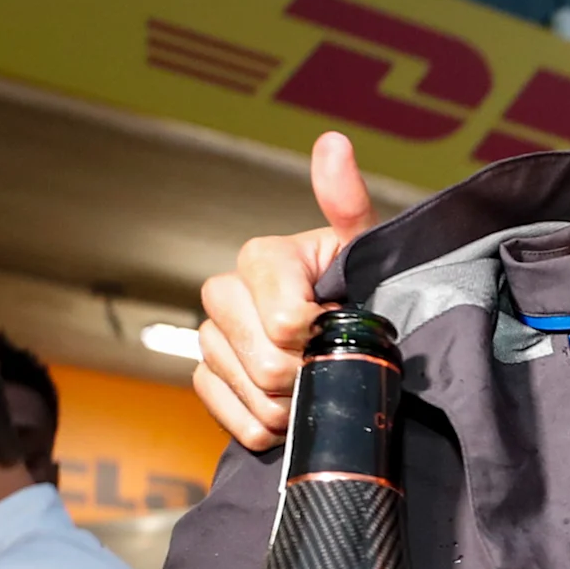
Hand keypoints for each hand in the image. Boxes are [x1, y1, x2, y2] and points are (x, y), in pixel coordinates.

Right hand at [197, 133, 377, 448]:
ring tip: (315, 379)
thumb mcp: (364, 248)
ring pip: (254, 396)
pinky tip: (290, 405)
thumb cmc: (358, 289)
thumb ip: (348, 202)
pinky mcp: (205, 381)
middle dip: (309, 372)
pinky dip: (271, 425)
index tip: (341, 326)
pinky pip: (237, 421)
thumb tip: (332, 143)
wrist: (344, 339)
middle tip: (332, 359)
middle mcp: (223, 294)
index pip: (284, 322)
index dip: (320, 335)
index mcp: (259, 258)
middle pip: (267, 364)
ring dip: (295, 402)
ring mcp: (209, 340)